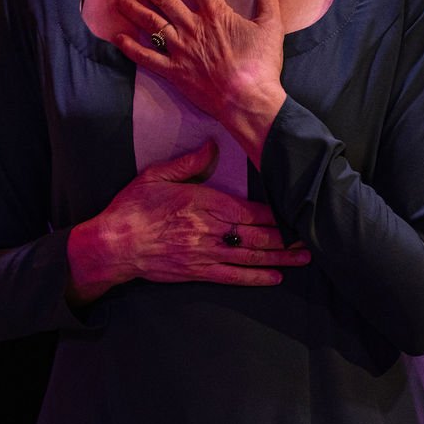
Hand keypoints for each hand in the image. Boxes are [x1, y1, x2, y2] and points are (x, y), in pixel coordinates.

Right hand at [66, 138, 310, 301]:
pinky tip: (274, 276)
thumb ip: (188, 163)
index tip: (294, 211)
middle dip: (286, 237)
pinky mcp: (197, 272)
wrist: (113, 245)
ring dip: (279, 257)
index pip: (247, 209)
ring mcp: (204, 253)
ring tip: (303, 257)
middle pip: (255, 234)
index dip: (274, 213)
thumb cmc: (133, 207)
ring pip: (249, 256)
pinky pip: (232, 276)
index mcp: (202, 203)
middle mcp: (208, 230)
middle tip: (311, 237)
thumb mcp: (157, 176)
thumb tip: (212, 145)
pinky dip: (255, 277)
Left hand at [113, 0, 287, 151]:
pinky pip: (148, 58)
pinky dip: (132, 48)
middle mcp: (193, 28)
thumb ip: (268, 0)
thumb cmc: (261, 65)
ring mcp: (181, 50)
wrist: (248, 101)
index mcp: (216, 16)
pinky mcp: (174, 72)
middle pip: (166, 0)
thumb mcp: (270, 28)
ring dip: (135, 10)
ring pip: (153, 24)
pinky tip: (118, 39)